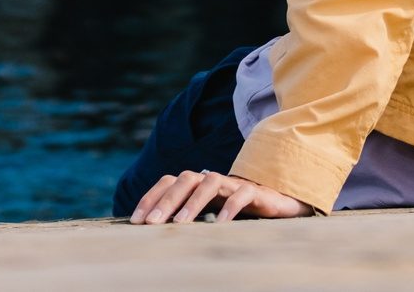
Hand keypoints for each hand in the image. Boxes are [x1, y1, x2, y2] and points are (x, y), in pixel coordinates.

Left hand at [127, 169, 310, 222]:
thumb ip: (186, 219)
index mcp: (197, 184)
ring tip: (180, 224)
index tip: (136, 221)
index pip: (169, 182)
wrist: (277, 205)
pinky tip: (219, 223)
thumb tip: (153, 235)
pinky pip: (241, 194)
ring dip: (193, 202)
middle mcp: (212, 180)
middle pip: (186, 179)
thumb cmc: (236, 213)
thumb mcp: (207, 216)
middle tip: (152, 224)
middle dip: (166, 200)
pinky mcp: (255, 192)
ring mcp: (233, 183)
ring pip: (210, 182)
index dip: (151, 198)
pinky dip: (230, 207)